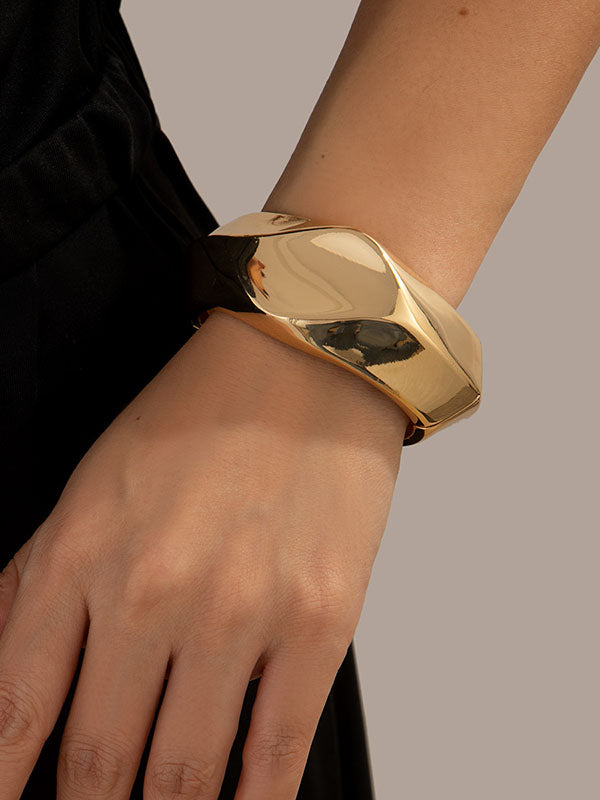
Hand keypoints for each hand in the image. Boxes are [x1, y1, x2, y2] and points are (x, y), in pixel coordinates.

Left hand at [0, 308, 407, 798]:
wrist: (306, 361)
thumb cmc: (201, 417)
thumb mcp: (90, 486)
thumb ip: (36, 587)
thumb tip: (11, 687)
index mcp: (82, 555)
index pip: (17, 715)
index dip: (10, 785)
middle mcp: (154, 592)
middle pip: (99, 761)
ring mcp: (240, 613)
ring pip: (182, 776)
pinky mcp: (317, 624)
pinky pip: (274, 756)